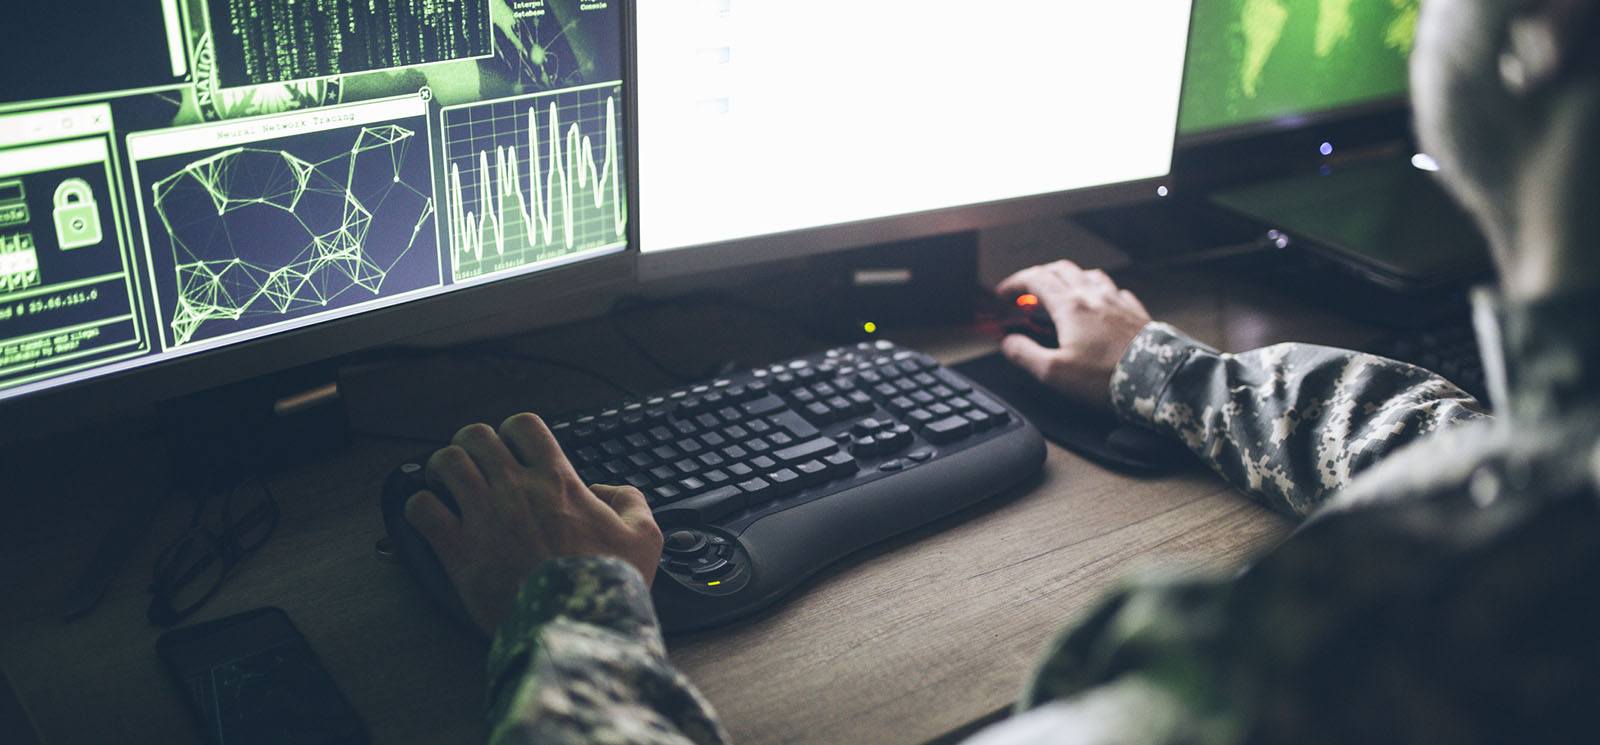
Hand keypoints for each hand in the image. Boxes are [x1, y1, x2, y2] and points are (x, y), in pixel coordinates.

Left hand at [404, 413, 663, 634]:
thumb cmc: (609, 583)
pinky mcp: (459, 549)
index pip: (523, 425)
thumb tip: (607, 490)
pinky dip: (420, 509)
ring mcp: (485, 516)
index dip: (512, 432)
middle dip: (470, 446)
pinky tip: (431, 519)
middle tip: (473, 467)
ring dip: (441, 470)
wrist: (578, 625)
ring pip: (445, 462)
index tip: (512, 452)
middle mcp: (516, 489)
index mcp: (557, 481)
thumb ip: (630, 502)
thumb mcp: (644, 537)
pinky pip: (421, 509)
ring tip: (445, 486)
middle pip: (475, 436)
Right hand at [996, 260, 1151, 409]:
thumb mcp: (1054, 372)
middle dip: (1038, 275)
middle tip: (1027, 290)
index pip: (1035, 280)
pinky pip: (1115, 291)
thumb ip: (1025, 354)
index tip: (1004, 294)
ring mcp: (1117, 302)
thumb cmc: (1107, 377)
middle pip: (1060, 269)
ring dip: (1069, 278)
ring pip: (1089, 275)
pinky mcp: (1135, 313)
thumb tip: (1008, 343)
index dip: (1015, 283)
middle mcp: (1094, 297)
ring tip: (1061, 291)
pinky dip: (1099, 291)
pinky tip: (1100, 303)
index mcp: (1070, 307)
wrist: (1156, 379)